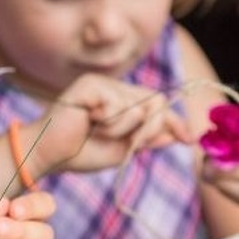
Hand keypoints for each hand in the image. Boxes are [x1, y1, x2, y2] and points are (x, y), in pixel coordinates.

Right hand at [35, 74, 190, 173]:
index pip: (159, 104)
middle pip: (155, 102)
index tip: (188, 139)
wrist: (50, 155)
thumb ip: (148, 138)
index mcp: (121, 100)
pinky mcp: (89, 85)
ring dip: (121, 129)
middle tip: (120, 139)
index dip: (174, 120)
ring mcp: (101, 83)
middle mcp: (113, 87)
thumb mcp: (123, 148)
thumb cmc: (80, 152)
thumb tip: (177, 134)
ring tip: (97, 131)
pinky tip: (89, 122)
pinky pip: (118, 105)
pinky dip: (109, 122)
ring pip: (138, 106)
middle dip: (146, 129)